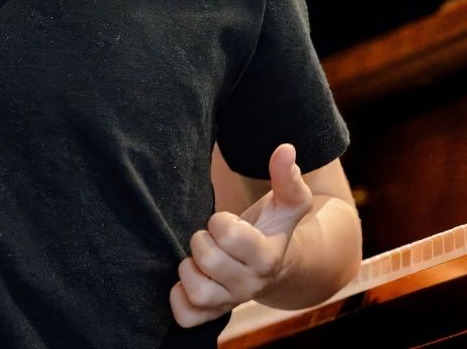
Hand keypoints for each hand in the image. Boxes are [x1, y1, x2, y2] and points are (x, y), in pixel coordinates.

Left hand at [169, 143, 314, 327]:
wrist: (275, 267)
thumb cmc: (274, 228)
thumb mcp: (287, 202)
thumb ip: (287, 176)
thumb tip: (285, 149)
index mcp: (266, 257)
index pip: (228, 234)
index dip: (220, 220)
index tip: (226, 220)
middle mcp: (249, 285)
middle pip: (207, 260)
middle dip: (202, 240)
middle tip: (210, 237)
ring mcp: (230, 303)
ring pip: (196, 292)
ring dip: (189, 269)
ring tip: (199, 258)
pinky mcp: (212, 315)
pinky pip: (186, 317)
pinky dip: (179, 298)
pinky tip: (188, 278)